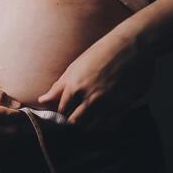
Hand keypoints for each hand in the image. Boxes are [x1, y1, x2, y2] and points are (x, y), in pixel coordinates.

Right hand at [0, 78, 24, 141]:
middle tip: (30, 116)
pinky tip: (6, 124)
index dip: (24, 115)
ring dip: (14, 131)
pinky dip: (4, 134)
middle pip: (10, 133)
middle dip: (22, 126)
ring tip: (20, 120)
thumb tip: (18, 105)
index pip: (10, 118)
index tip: (32, 110)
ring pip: (4, 139)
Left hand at [38, 34, 154, 128]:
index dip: (61, 114)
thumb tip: (42, 100)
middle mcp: (90, 97)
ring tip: (88, 117)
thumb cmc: (100, 53)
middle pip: (74, 122)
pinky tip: (102, 117)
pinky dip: (104, 124)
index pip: (62, 111)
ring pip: (91, 126)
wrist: (131, 45)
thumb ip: (58, 87)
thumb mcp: (75, 67)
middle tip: (75, 117)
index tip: (64, 114)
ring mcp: (107, 103)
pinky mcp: (123, 106)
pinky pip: (109, 125)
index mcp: (75, 87)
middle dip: (72, 122)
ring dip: (88, 124)